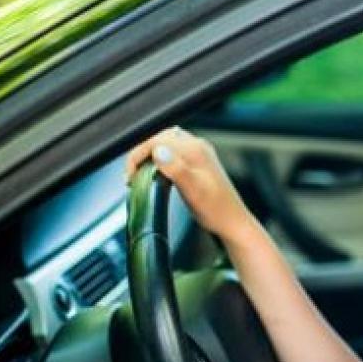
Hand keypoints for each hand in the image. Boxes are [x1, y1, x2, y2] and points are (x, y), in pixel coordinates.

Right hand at [125, 127, 255, 244]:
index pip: (156, 139)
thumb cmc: (216, 211)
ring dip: (150, 156)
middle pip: (160, 138)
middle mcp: (198, 147)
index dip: (138, 154)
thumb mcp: (192, 191)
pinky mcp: (199, 163)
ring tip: (140, 175)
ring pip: (166, 144)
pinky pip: (174, 153)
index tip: (130, 174)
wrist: (233, 223)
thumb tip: (159, 152)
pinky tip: (157, 175)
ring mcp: (200, 154)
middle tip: (132, 175)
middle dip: (142, 154)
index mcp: (195, 150)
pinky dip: (160, 161)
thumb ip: (175, 169)